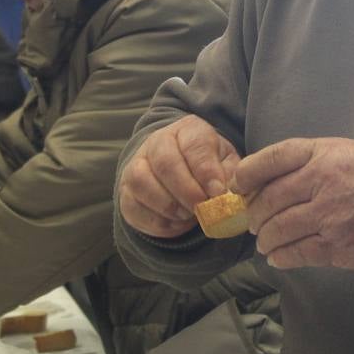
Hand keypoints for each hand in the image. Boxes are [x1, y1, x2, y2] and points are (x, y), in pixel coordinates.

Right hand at [118, 115, 240, 237]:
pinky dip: (156, 221)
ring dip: (167, 204)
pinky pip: (133, 207)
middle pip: (165, 162)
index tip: (218, 192)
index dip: (206, 170)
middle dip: (186, 190)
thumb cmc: (209, 167)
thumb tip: (223, 194)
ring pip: (141, 181)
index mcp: (188, 130)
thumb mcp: (226, 164)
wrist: (183, 173)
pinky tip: (175, 223)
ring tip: (188, 215)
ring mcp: (136, 165)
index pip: (194, 144)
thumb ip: (228, 176)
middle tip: (202, 208)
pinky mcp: (126, 192)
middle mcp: (157, 142)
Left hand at [235, 137, 353, 269]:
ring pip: (278, 229)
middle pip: (268, 200)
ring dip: (265, 238)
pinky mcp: (337, 246)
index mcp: (320, 154)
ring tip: (265, 240)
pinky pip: (296, 253)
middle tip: (253, 220)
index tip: (238, 185)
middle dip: (254, 214)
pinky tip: (278, 256)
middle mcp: (321, 182)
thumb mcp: (340, 150)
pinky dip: (281, 257)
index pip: (270, 160)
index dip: (247, 174)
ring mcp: (328, 216)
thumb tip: (264, 179)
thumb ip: (305, 160)